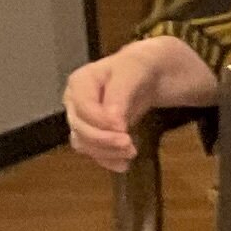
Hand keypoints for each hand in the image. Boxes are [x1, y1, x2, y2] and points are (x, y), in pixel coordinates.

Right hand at [63, 36, 217, 171]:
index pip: (82, 108)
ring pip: (83, 143)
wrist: (154, 71)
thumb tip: (111, 122)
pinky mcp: (94, 132)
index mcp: (81, 81)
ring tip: (131, 153)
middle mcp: (75, 101)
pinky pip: (93, 151)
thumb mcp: (135, 70)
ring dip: (105, 153)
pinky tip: (123, 165)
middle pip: (80, 128)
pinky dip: (106, 160)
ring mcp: (83, 118)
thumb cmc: (142, 66)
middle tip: (130, 147)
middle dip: (104, 140)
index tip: (123, 129)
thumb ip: (120, 94)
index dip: (100, 122)